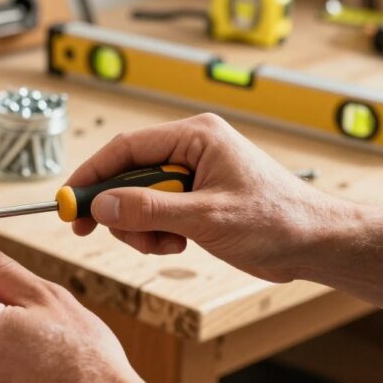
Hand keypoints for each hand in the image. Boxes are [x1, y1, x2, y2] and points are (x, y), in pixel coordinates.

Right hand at [66, 113, 337, 282]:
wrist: (314, 243)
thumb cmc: (277, 220)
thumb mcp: (206, 217)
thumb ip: (150, 209)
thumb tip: (103, 203)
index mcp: (196, 136)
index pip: (126, 148)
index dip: (92, 174)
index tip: (69, 201)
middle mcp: (191, 150)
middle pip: (128, 175)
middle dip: (118, 209)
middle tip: (98, 232)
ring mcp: (193, 175)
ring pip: (138, 199)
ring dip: (140, 228)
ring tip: (166, 245)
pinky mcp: (196, 200)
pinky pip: (156, 214)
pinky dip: (156, 235)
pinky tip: (179, 245)